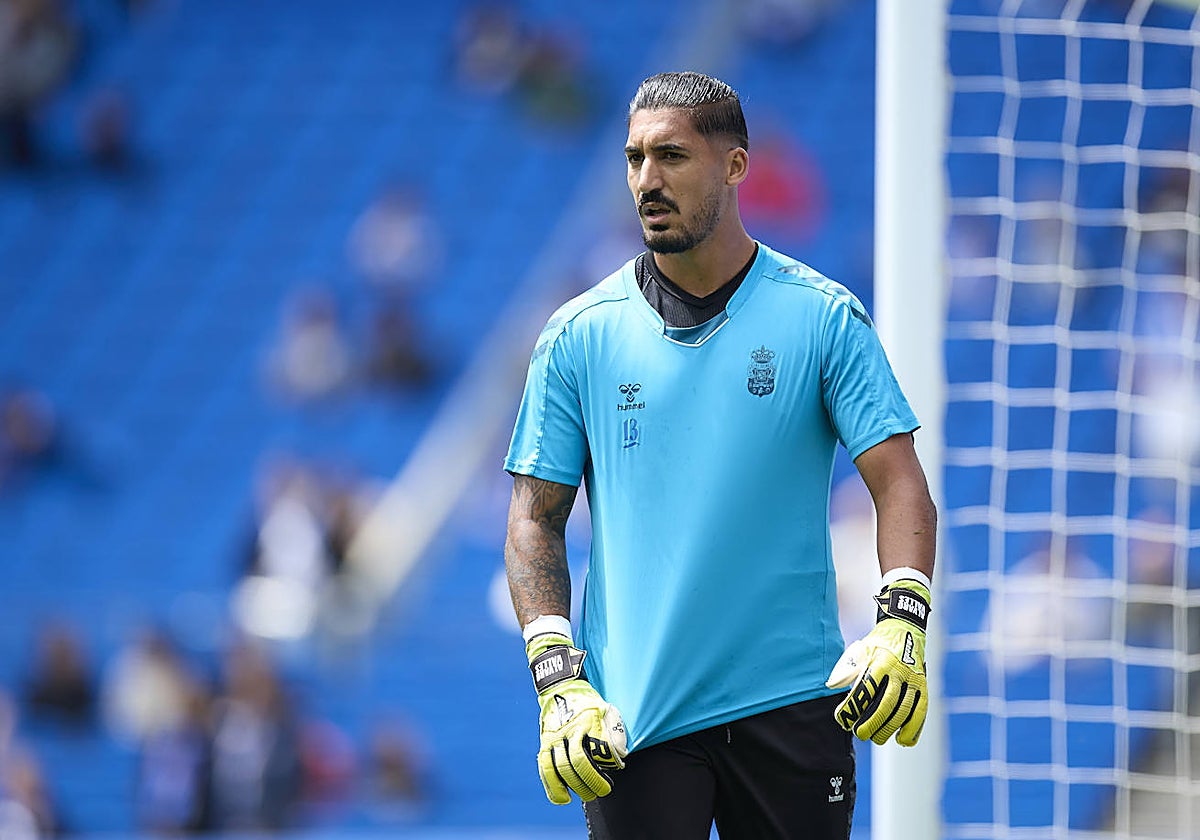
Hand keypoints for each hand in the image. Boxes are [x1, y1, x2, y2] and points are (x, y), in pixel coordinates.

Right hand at [527, 631, 626, 803]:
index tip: (618, 768)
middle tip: (604, 790)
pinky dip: (553, 786)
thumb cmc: (587, 701)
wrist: (560, 686)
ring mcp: (555, 736)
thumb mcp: (604, 708)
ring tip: (588, 795)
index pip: (600, 746)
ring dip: (576, 786)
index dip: (610, 761)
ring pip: (561, 768)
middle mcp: (570, 729)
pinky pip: (546, 768)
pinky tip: (563, 798)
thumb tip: (620, 754)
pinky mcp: (545, 742)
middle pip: (579, 762)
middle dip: (593, 781)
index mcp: (588, 719)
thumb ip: (611, 729)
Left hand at [826, 577, 929, 745]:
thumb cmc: (876, 644)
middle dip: (872, 723)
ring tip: (877, 739)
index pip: (865, 688)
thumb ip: (848, 669)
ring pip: (904, 710)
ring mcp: (914, 679)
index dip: (853, 707)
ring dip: (890, 728)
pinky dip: (913, 728)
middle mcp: (899, 670)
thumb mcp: (860, 650)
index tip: (842, 719)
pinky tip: (903, 741)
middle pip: (887, 703)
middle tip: (860, 734)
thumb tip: (831, 685)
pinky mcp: (924, 686)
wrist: (906, 629)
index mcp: (880, 661)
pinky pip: (921, 711)